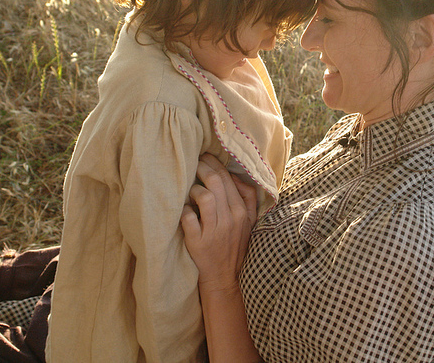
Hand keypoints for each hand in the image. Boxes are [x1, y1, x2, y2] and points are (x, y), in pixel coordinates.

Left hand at [181, 154, 257, 291]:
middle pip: (216, 182)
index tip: (205, 156)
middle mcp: (230, 219)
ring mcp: (214, 231)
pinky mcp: (198, 242)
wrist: (225, 277)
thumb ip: (248, 197)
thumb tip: (235, 175)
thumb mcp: (249, 222)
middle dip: (202, 168)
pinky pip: (188, 218)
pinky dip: (183, 211)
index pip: (228, 178)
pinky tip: (183, 210)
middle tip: (193, 162)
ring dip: (193, 189)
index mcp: (242, 211)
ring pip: (204, 197)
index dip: (214, 164)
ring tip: (189, 189)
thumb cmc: (234, 245)